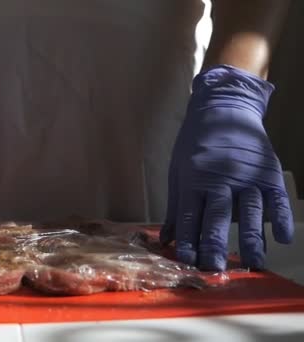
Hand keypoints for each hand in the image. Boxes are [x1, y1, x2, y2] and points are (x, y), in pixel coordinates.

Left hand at [161, 65, 293, 270]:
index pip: (189, 216)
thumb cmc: (195, 143)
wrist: (224, 108)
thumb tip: (166, 240)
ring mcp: (247, 176)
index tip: (187, 262)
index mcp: (193, 179)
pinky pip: (277, 198)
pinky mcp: (268, 172)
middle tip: (215, 270)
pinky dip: (280, 217)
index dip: (188, 241)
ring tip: (252, 265)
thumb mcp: (177, 171)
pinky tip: (282, 238)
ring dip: (251, 239)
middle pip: (217, 217)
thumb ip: (175, 207)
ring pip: (250, 212)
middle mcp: (220, 179)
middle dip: (215, 246)